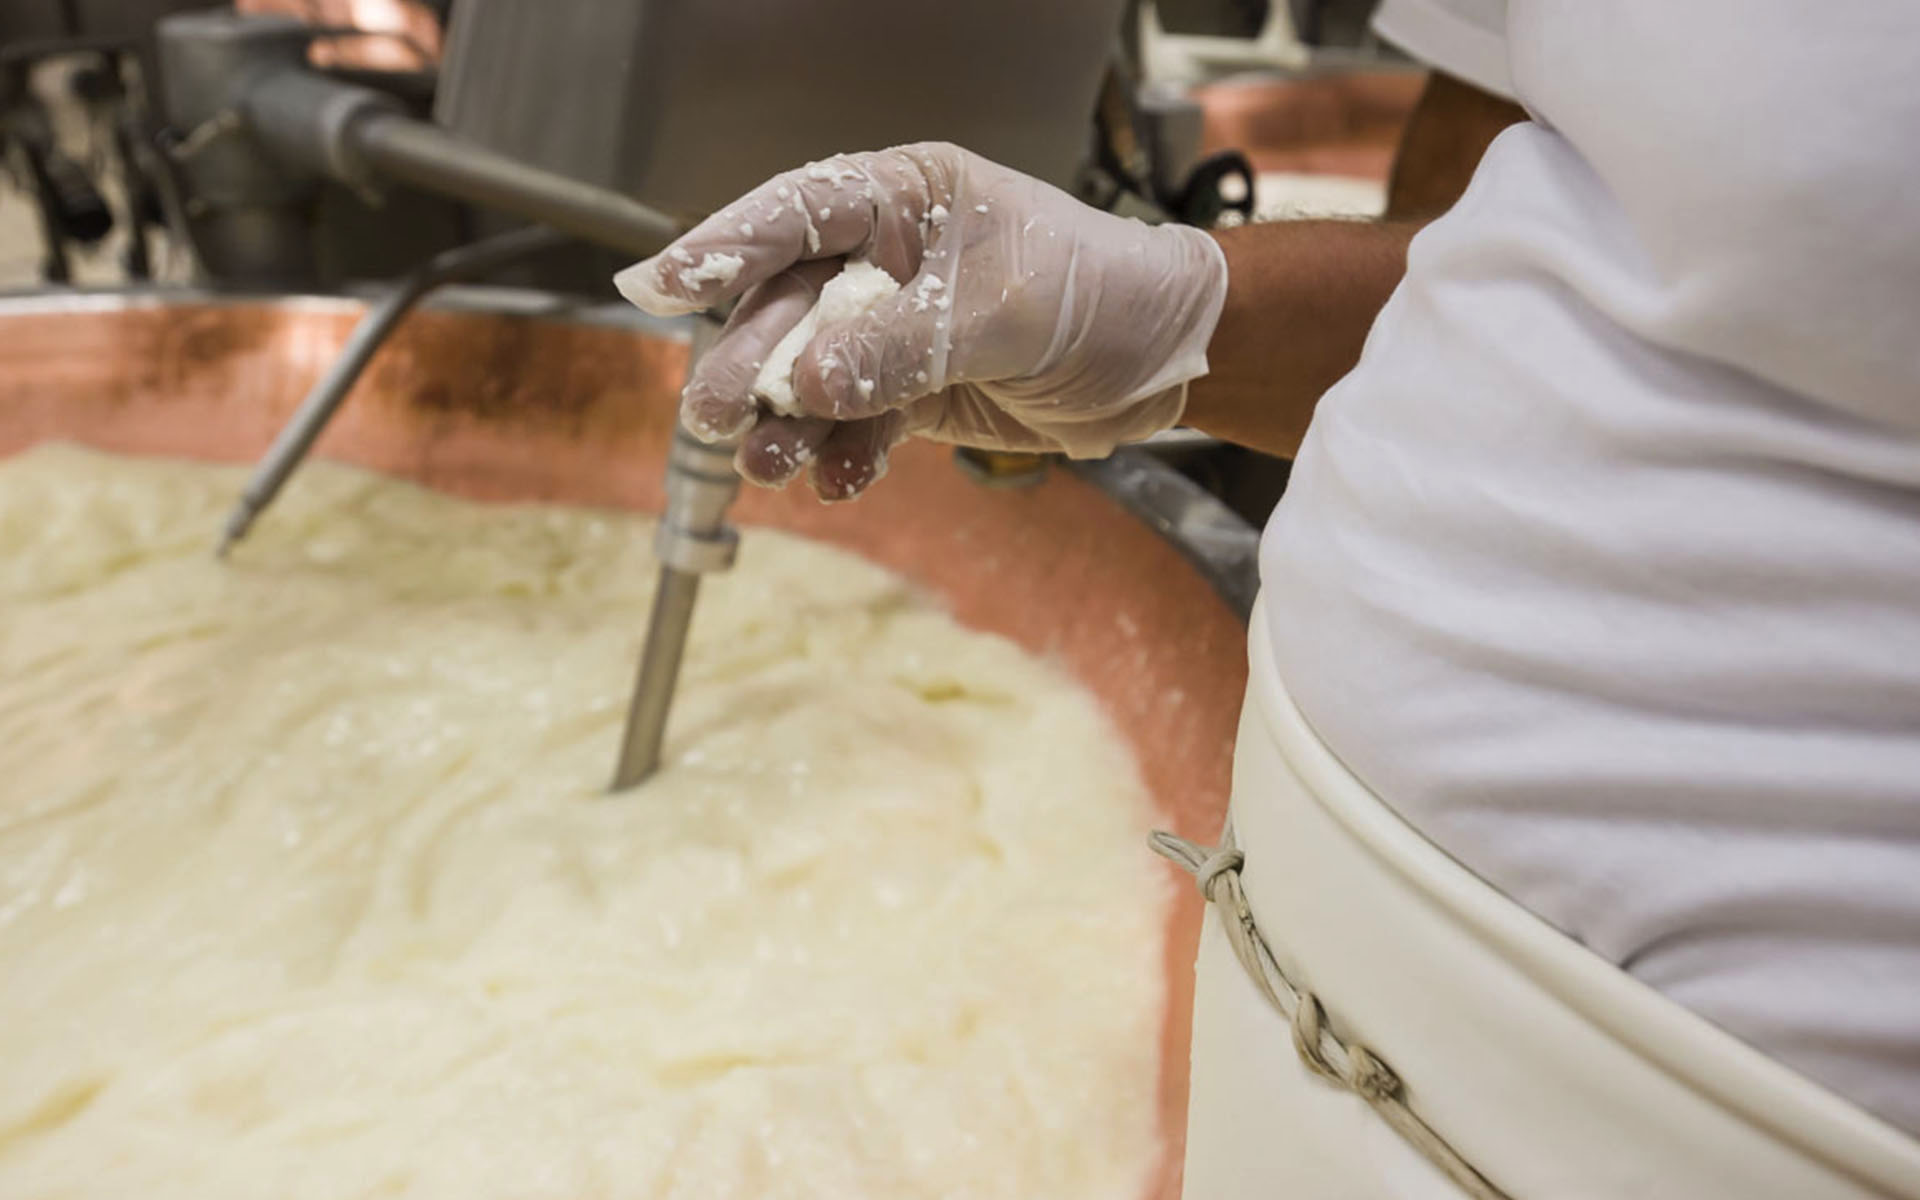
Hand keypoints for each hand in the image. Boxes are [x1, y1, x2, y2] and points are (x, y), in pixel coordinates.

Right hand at [615, 143, 1227, 499]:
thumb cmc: (1100, 294)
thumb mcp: (1003, 311)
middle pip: (787, 306)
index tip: (656, 282)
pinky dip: (843, 456)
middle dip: (748, 362)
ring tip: (770, 465)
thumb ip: (903, 344)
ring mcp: (892, 330)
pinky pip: (855, 424)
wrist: (1160, 363)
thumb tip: (811, 380)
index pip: (795, 212)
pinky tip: (840, 479)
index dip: (721, 244)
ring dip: (786, 423)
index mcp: (906, 198)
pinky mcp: (911, 392)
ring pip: (811, 376)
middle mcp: (885, 259)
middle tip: (713, 414)